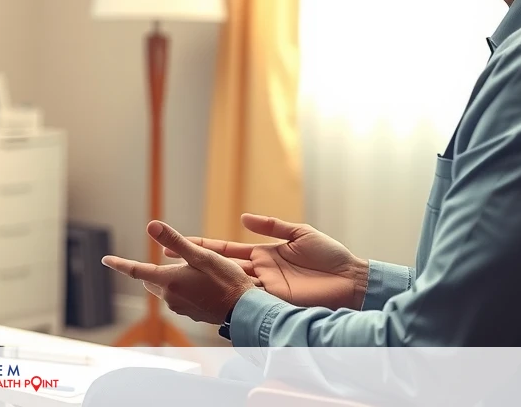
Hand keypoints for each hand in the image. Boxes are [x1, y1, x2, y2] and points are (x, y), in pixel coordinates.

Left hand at [102, 221, 253, 324]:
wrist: (245, 310)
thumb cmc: (226, 281)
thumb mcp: (202, 256)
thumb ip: (175, 241)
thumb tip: (151, 225)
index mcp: (168, 281)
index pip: (136, 271)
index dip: (119, 264)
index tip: (105, 260)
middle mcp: (170, 297)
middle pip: (151, 280)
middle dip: (152, 269)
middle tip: (170, 258)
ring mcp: (180, 307)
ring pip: (165, 289)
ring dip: (170, 278)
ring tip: (193, 269)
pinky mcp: (191, 313)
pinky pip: (179, 297)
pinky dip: (183, 288)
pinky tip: (202, 284)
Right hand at [162, 213, 368, 309]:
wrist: (353, 281)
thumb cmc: (331, 256)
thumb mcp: (300, 233)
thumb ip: (271, 226)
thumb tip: (242, 218)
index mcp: (263, 253)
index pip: (225, 250)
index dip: (202, 246)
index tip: (178, 242)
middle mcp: (260, 271)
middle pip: (221, 268)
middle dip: (195, 265)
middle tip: (167, 263)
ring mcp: (266, 288)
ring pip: (230, 285)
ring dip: (209, 284)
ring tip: (183, 283)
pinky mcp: (277, 301)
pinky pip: (251, 299)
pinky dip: (233, 299)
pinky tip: (213, 299)